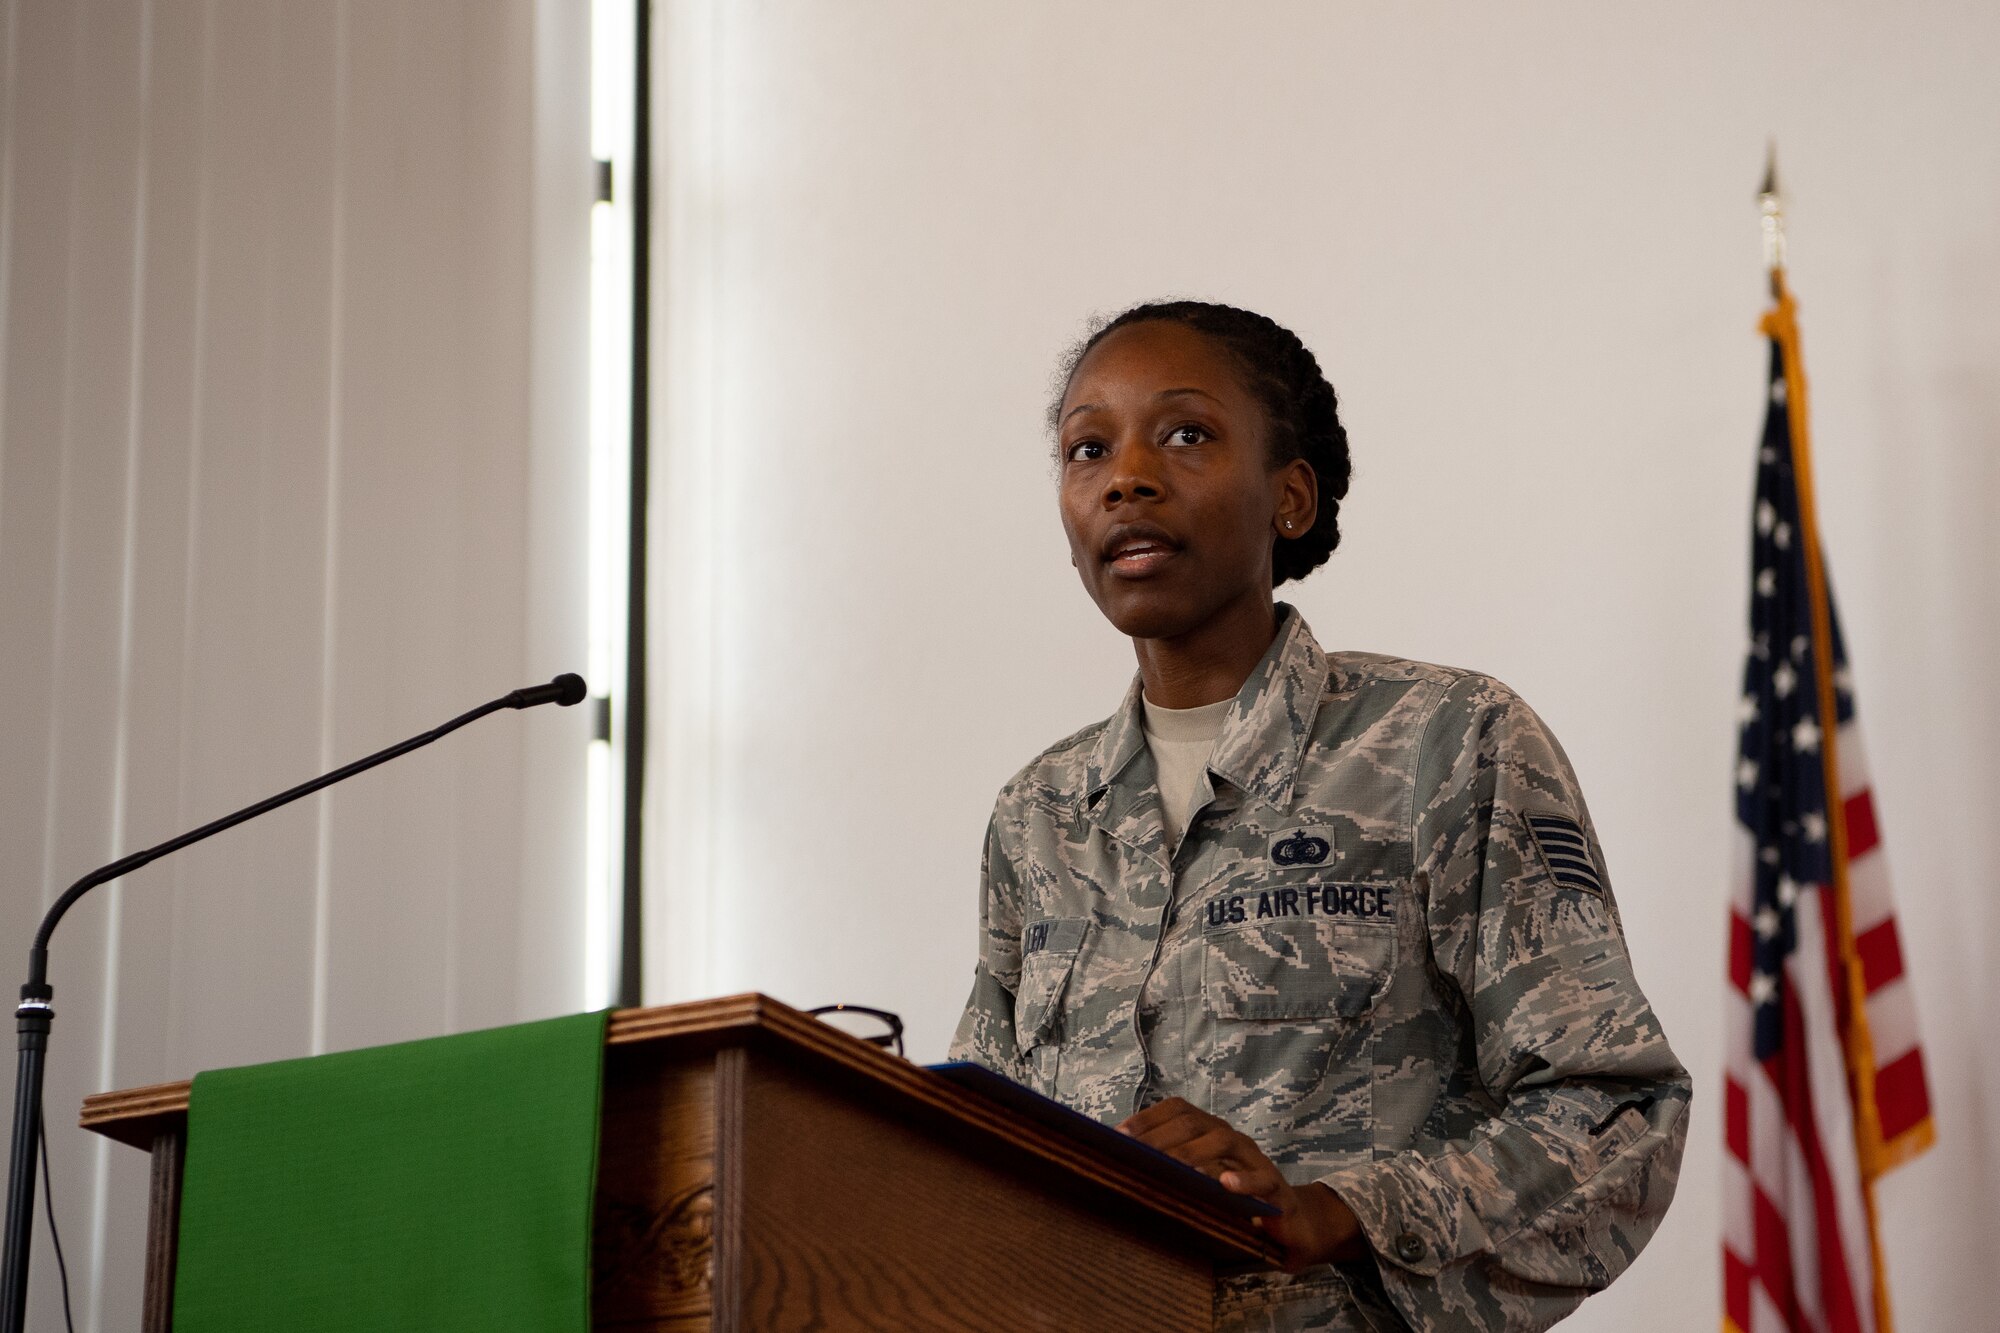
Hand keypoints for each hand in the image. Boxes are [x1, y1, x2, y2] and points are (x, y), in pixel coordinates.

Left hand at [1117, 1097, 1363, 1271]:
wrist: (1292, 1225)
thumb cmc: (1235, 1202)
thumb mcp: (1201, 1185)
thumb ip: (1172, 1172)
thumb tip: (1120, 1166)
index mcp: (1210, 1132)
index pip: (1177, 1110)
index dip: (1148, 1118)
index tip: (1117, 1135)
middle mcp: (1231, 1139)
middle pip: (1194, 1122)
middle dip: (1162, 1135)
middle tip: (1134, 1153)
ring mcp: (1255, 1160)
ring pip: (1224, 1141)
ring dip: (1193, 1152)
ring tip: (1171, 1166)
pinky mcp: (1275, 1188)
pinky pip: (1261, 1178)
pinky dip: (1243, 1180)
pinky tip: (1225, 1184)